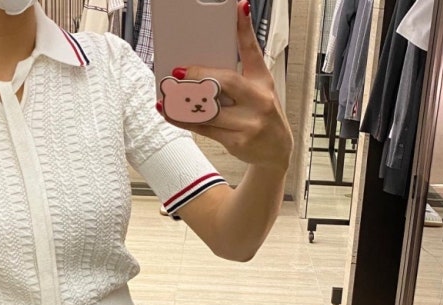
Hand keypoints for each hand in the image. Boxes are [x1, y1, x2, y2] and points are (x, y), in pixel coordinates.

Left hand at [158, 0, 292, 171]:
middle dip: (199, 76)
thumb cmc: (261, 116)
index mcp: (262, 81)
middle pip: (226, 81)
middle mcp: (258, 99)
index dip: (245, 29)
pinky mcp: (237, 140)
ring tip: (167, 95)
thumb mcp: (258, 92)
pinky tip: (170, 113)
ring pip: (210, 109)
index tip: (239, 7)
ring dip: (184, 102)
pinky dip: (184, 120)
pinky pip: (204, 128)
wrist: (276, 151)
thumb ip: (235, 80)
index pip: (253, 51)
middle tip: (178, 72)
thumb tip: (200, 73)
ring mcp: (249, 122)